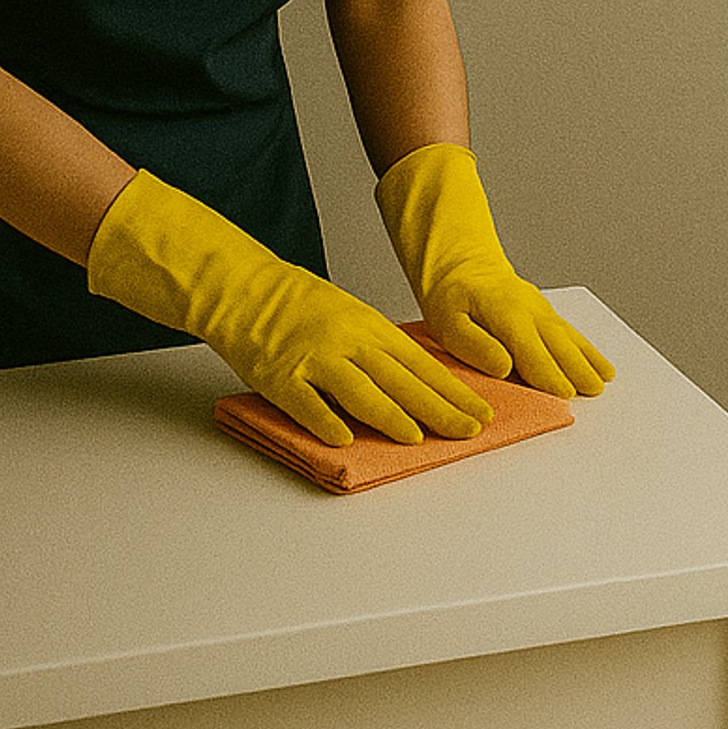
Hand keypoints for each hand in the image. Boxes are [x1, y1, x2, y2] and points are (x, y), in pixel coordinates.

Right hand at [86, 171, 493, 446]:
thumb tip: (421, 382)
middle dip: (440, 409)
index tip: (481, 412)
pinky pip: (305, 403)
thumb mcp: (353, 318)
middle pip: (401, 380)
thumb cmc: (300, 306)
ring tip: (416, 438)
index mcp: (370, 329)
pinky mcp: (279, 377)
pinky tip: (343, 439)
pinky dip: (324, 421)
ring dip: (390, 416)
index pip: (422, 365)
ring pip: (359, 390)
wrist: (245, 289)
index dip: (454, 391)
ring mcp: (313, 359)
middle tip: (469, 431)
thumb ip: (382, 350)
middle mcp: (348, 342)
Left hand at [375, 142, 614, 400]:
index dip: (548, 373)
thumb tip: (503, 366)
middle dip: (577, 369)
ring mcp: (541, 310)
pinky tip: (600, 364)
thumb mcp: (447, 322)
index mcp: (506, 313)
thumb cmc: (450, 296)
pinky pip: (569, 332)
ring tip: (604, 379)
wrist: (461, 263)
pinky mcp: (544, 314)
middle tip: (594, 391)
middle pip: (557, 344)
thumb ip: (474, 345)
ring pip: (568, 337)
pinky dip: (586, 349)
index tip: (565, 393)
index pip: (531, 349)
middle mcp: (530, 310)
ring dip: (587, 359)